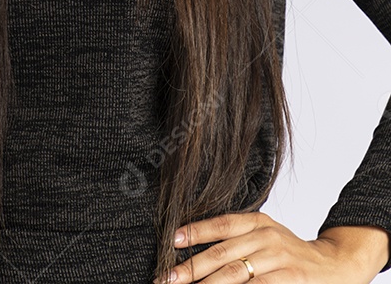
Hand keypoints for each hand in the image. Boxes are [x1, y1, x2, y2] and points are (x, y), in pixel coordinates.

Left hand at [152, 211, 387, 282]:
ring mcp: (277, 260)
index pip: (221, 224)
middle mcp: (266, 237)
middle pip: (222, 253)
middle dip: (192, 268)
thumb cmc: (290, 252)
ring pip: (234, 274)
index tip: (172, 241)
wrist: (332, 265)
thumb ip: (238, 238)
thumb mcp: (266, 235)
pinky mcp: (287, 280)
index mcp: (258, 222)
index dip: (195, 231)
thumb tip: (199, 248)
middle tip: (168, 277)